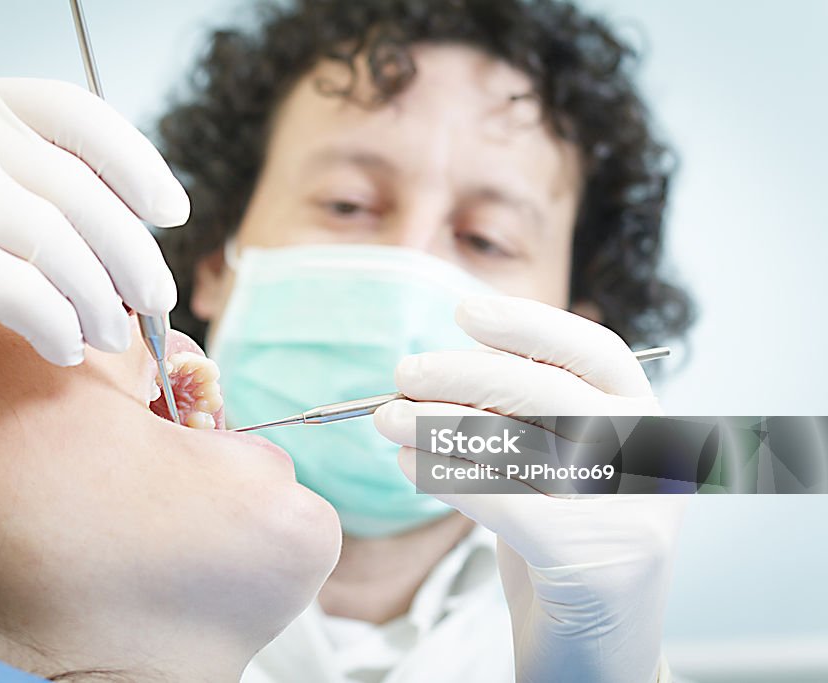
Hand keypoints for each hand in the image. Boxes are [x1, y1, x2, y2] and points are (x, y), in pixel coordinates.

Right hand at [0, 69, 189, 377]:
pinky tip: (63, 348)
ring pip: (56, 247)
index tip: (172, 211)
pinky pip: (22, 293)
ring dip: (100, 302)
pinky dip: (57, 327)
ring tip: (111, 335)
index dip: (137, 163)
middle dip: (131, 255)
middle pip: (77, 191)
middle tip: (156, 299)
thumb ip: (24, 184)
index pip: (75, 113)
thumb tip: (134, 233)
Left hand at [375, 295, 683, 682]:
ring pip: (517, 445)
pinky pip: (501, 500)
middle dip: (463, 375)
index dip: (529, 325)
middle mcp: (649, 459)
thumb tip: (442, 365)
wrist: (597, 644)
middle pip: (546, 394)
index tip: (463, 313)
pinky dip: (444, 476)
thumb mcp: (559, 463)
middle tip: (403, 372)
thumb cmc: (563, 539)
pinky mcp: (593, 560)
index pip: (595, 351)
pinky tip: (407, 464)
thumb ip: (527, 413)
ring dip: (438, 425)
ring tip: (387, 418)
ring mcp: (629, 511)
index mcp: (647, 419)